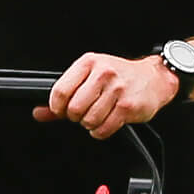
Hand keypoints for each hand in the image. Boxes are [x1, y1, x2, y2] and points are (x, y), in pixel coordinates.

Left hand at [34, 52, 177, 140]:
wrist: (154, 78)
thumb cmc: (120, 77)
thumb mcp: (89, 78)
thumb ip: (63, 96)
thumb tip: (39, 112)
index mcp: (89, 63)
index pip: (60, 91)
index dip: (57, 108)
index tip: (62, 111)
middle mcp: (103, 73)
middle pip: (74, 108)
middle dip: (75, 117)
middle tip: (84, 113)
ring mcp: (117, 89)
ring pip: (88, 120)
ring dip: (90, 124)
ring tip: (98, 115)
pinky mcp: (128, 106)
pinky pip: (104, 129)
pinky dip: (101, 131)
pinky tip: (107, 121)